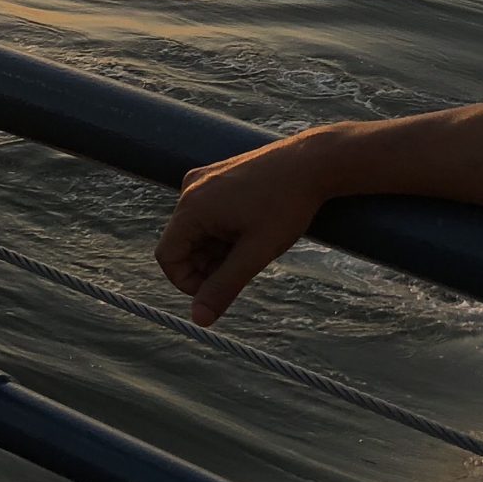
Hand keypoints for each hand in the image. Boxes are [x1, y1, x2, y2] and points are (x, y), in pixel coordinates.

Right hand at [155, 128, 344, 325]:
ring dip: (219, 249)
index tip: (219, 291)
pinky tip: (253, 228)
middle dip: (209, 265)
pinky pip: (209, 213)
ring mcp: (204, 179)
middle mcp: (191, 188)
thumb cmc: (287, 205)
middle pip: (183, 244)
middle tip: (246, 265)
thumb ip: (224, 286)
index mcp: (193, 206)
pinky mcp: (217, 176)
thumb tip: (198, 319)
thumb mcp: (256, 252)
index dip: (188, 283)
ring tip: (254, 244)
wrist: (314, 161)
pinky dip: (225, 231)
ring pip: (198, 231)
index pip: (168, 257)